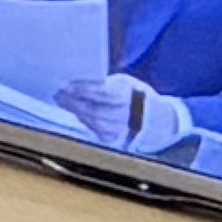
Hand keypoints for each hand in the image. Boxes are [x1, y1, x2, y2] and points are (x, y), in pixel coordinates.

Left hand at [52, 71, 182, 146]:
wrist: (163, 120)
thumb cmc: (139, 96)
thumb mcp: (127, 82)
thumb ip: (107, 83)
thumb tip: (84, 81)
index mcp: (127, 97)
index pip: (99, 93)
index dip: (80, 90)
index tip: (65, 85)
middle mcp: (124, 115)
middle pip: (93, 109)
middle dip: (73, 101)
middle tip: (58, 94)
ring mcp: (122, 129)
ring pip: (93, 122)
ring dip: (76, 112)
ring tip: (63, 102)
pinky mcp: (119, 140)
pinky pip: (98, 132)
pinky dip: (86, 123)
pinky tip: (78, 115)